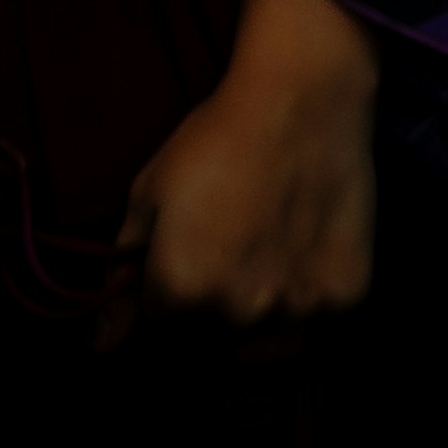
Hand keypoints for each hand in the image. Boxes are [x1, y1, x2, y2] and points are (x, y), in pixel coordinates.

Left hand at [112, 0, 378, 327]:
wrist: (300, 104)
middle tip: (222, 247)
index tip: (176, 259)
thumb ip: (123, 272)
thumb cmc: (214, 142)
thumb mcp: (149, 195)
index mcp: (181, 288)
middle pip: (210, 340)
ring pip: (264, 339)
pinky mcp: (344, 299)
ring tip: (260, 247)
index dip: (161, 292)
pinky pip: (313, 319)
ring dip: (256, 309)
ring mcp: (297, 310)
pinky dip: (303, 295)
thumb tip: (103, 343)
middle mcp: (238, 312)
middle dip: (205, 305)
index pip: (157, 326)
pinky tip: (297, 247)